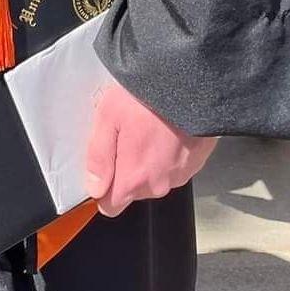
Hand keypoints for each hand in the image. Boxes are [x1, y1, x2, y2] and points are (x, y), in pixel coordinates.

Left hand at [84, 84, 217, 217]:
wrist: (190, 84)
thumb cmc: (146, 97)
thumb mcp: (108, 117)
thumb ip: (99, 157)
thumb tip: (94, 188)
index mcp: (135, 178)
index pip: (111, 206)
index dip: (102, 190)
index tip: (102, 168)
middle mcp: (159, 185)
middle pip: (132, 191)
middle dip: (125, 169)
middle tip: (124, 136)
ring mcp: (180, 176)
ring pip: (153, 179)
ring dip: (147, 161)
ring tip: (145, 129)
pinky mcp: (195, 165)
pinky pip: (172, 168)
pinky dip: (166, 154)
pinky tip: (163, 131)